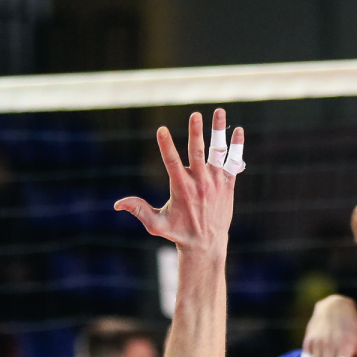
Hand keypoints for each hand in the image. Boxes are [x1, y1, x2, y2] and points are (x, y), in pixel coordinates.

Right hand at [114, 108, 241, 256]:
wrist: (206, 246)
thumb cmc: (178, 233)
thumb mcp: (156, 224)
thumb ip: (139, 210)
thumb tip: (118, 204)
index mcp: (181, 189)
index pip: (172, 163)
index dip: (166, 146)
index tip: (161, 129)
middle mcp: (200, 183)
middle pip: (197, 153)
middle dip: (196, 132)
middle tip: (195, 114)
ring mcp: (215, 183)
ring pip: (217, 152)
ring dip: (219, 131)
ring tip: (220, 111)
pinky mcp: (227, 185)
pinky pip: (233, 162)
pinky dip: (236, 146)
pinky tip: (238, 129)